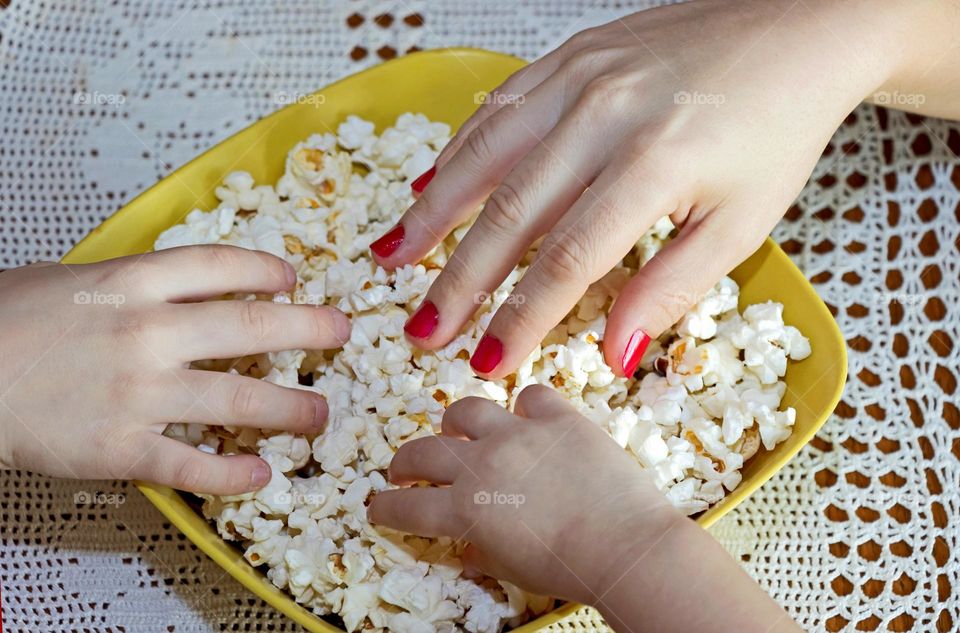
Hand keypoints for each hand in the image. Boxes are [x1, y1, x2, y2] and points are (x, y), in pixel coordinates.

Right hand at [0, 245, 349, 493]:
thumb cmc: (1, 324)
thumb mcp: (67, 281)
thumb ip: (129, 284)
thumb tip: (178, 285)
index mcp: (130, 282)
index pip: (219, 266)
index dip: (265, 270)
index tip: (293, 279)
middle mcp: (146, 331)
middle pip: (249, 326)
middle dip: (307, 329)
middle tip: (340, 334)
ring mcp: (138, 391)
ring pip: (237, 397)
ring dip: (291, 408)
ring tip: (320, 415)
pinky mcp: (119, 447)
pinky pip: (191, 464)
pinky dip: (231, 473)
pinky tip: (261, 475)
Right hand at [367, 385, 680, 604]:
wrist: (625, 548)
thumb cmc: (570, 570)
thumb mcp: (512, 570)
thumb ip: (481, 553)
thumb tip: (467, 548)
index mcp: (466, 509)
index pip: (406, 509)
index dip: (385, 509)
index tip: (378, 508)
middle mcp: (482, 464)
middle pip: (423, 452)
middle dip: (405, 463)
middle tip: (405, 470)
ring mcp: (519, 435)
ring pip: (466, 410)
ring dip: (456, 424)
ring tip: (461, 432)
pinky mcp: (558, 418)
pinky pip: (529, 396)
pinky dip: (524, 408)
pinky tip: (530, 419)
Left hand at [368, 385, 801, 632]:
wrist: (627, 546)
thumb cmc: (631, 516)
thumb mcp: (599, 469)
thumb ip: (562, 457)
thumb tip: (549, 451)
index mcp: (556, 417)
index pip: (524, 396)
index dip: (509, 413)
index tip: (503, 426)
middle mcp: (513, 434)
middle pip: (461, 413)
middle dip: (445, 430)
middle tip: (434, 448)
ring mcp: (486, 469)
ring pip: (426, 451)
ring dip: (405, 463)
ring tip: (392, 480)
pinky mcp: (467, 513)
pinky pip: (416, 510)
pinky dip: (398, 514)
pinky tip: (384, 517)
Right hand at [371, 0, 925, 378]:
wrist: (796, 28)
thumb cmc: (775, 129)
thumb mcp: (742, 223)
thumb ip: (672, 288)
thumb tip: (616, 353)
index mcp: (655, 163)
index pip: (567, 259)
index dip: (521, 317)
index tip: (489, 361)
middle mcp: (605, 114)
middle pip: (510, 212)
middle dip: (459, 280)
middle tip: (422, 329)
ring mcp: (581, 77)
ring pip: (486, 154)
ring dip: (433, 213)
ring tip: (391, 258)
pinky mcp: (570, 55)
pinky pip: (498, 107)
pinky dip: (457, 150)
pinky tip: (428, 186)